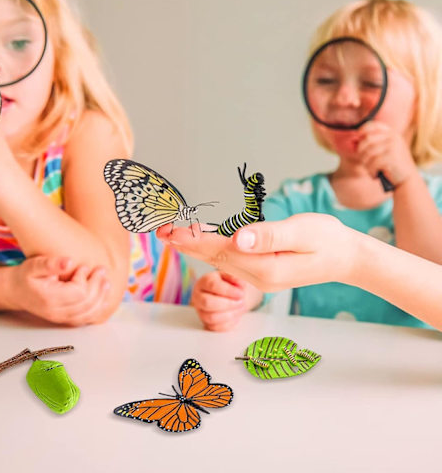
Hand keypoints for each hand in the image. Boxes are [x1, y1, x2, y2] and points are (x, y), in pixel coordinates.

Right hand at [9, 256, 110, 325]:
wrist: (15, 291)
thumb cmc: (25, 275)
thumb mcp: (34, 265)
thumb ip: (51, 264)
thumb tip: (69, 261)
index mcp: (49, 298)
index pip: (78, 293)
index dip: (85, 279)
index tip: (84, 266)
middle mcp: (56, 312)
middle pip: (86, 304)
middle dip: (97, 286)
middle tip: (102, 270)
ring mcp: (60, 318)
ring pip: (88, 313)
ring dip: (100, 298)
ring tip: (106, 282)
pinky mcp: (64, 319)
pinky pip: (85, 319)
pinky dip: (97, 309)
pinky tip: (103, 297)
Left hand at [157, 214, 359, 291]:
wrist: (347, 258)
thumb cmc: (328, 240)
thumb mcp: (302, 231)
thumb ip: (269, 236)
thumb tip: (238, 238)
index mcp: (265, 268)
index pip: (221, 251)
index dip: (193, 240)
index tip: (170, 231)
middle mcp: (257, 277)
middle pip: (214, 258)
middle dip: (186, 244)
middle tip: (160, 231)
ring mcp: (258, 278)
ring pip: (219, 261)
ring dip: (195, 247)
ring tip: (172, 235)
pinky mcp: (261, 272)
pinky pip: (229, 261)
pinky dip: (210, 250)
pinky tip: (199, 242)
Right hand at [191, 270, 261, 331]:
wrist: (229, 295)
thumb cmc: (229, 285)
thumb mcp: (232, 277)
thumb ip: (236, 277)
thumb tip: (240, 283)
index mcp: (204, 281)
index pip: (212, 285)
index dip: (228, 290)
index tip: (241, 293)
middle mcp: (198, 296)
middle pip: (207, 302)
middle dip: (228, 304)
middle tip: (241, 301)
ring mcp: (201, 311)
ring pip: (211, 317)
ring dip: (230, 314)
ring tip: (241, 308)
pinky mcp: (206, 323)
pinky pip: (216, 327)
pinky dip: (229, 323)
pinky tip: (236, 315)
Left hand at [356, 121, 417, 186]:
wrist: (407, 178)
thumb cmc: (392, 164)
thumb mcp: (384, 150)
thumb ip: (371, 143)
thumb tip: (352, 140)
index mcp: (392, 133)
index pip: (374, 125)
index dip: (363, 129)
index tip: (357, 138)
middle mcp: (393, 137)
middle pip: (367, 139)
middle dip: (361, 152)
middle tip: (364, 162)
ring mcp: (393, 146)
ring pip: (368, 152)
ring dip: (366, 164)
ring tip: (370, 169)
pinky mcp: (392, 156)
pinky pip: (373, 162)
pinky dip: (371, 170)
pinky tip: (375, 174)